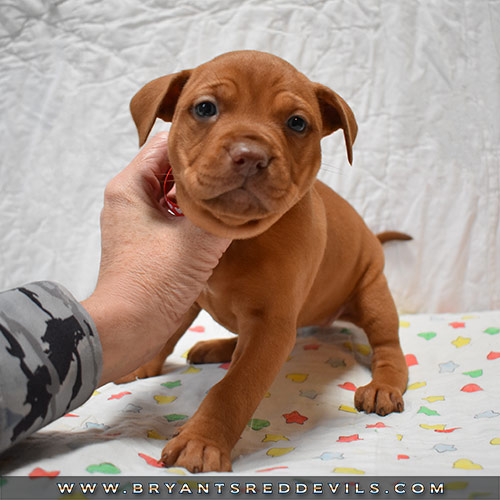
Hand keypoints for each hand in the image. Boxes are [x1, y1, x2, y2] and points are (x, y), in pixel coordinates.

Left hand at [81, 132, 230, 385]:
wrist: (128, 329)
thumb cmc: (153, 282)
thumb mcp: (196, 241)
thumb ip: (223, 213)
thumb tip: (248, 194)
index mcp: (131, 186)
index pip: (168, 144)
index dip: (201, 142)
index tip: (232, 146)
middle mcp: (132, 198)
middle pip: (174, 169)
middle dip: (206, 170)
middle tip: (240, 168)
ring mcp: (141, 221)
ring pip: (178, 195)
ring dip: (204, 196)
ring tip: (238, 191)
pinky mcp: (151, 243)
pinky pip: (178, 218)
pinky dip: (199, 216)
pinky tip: (225, 219)